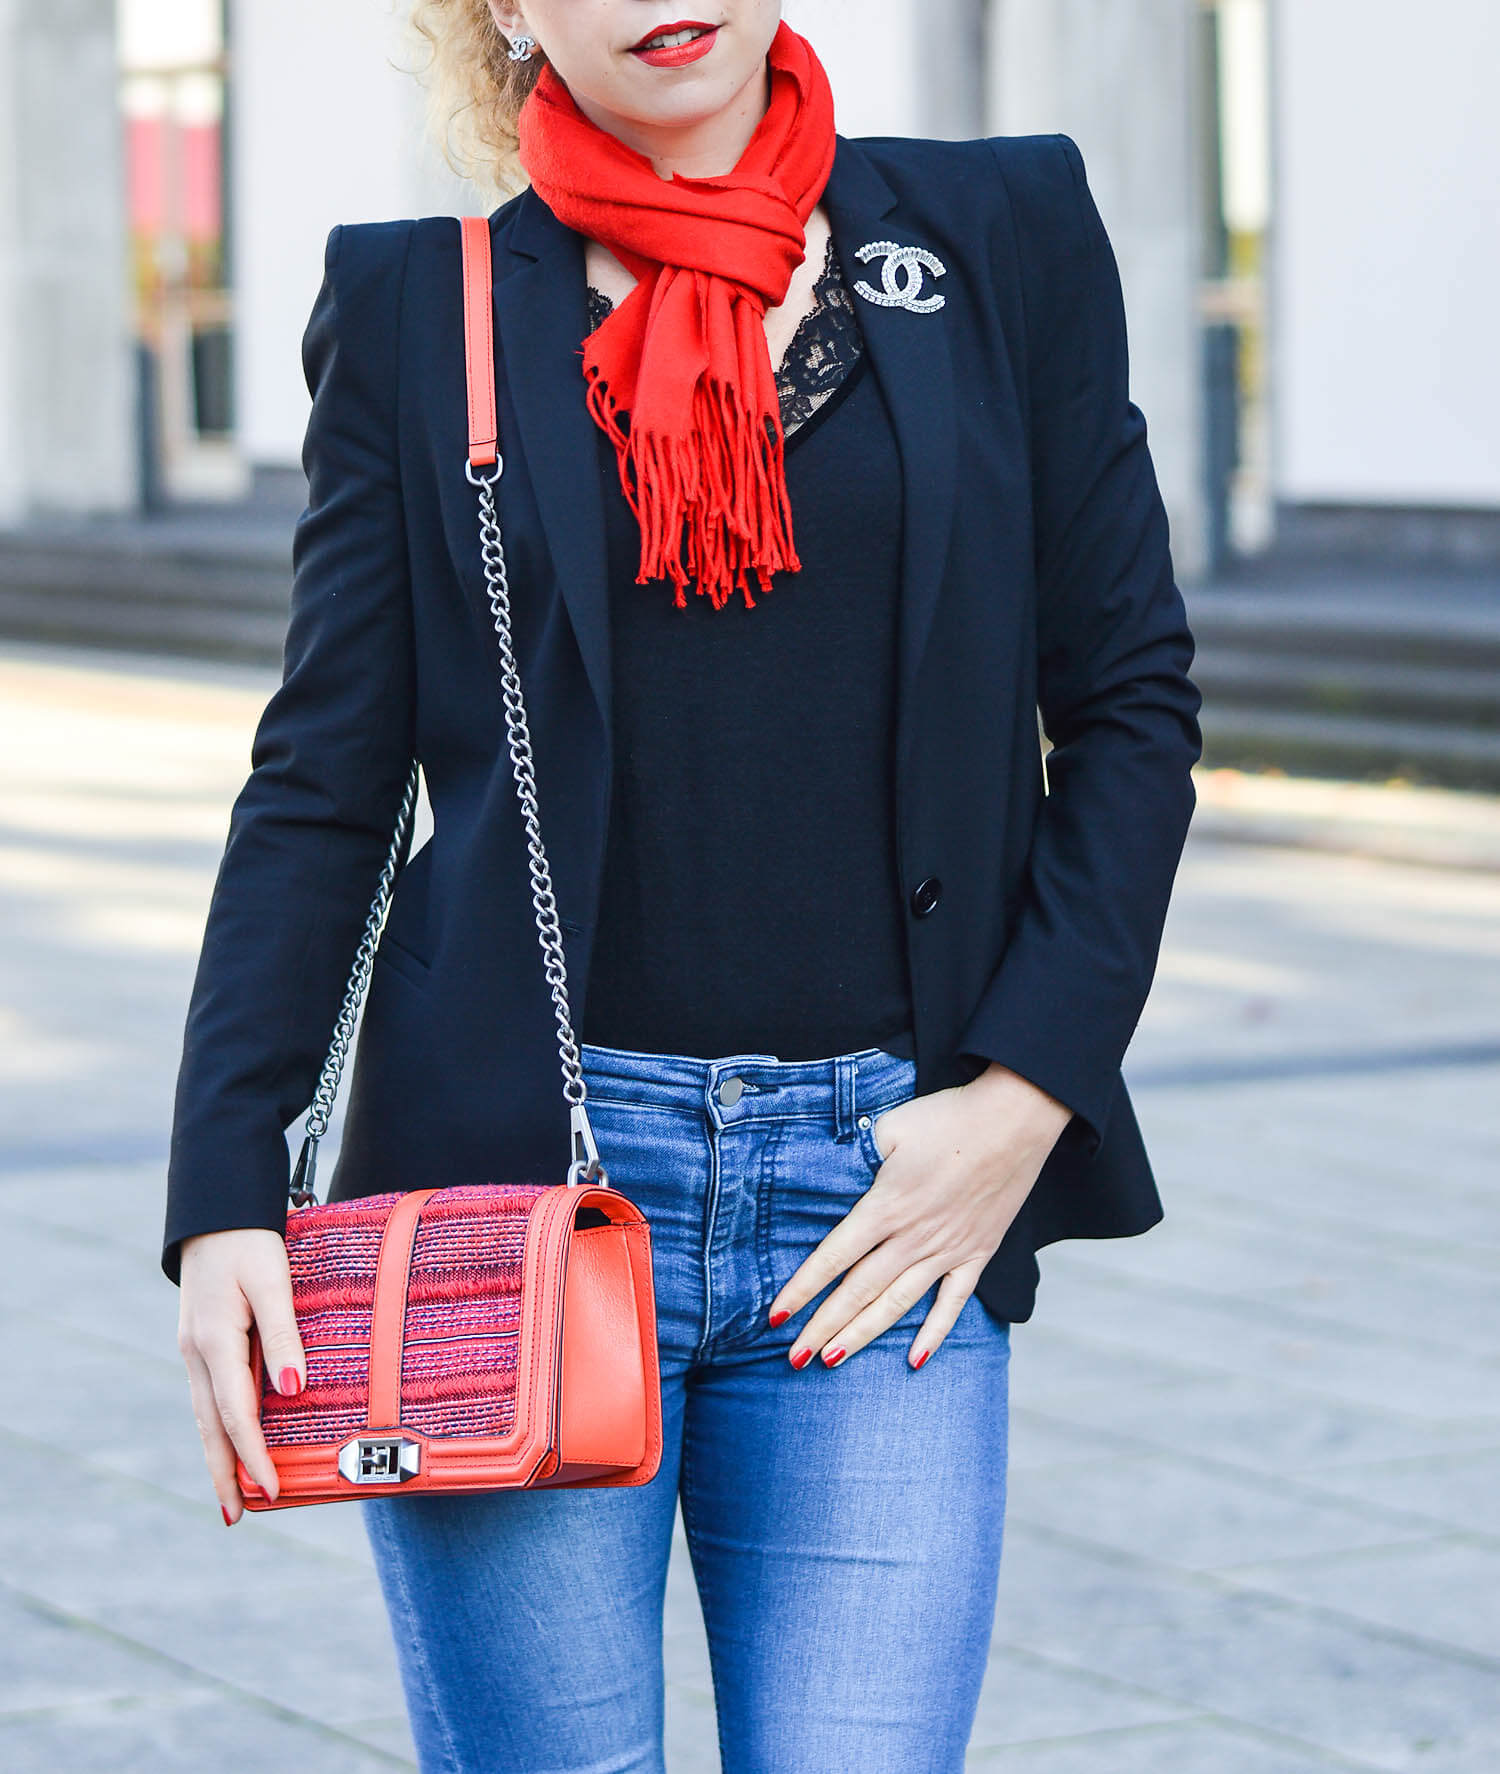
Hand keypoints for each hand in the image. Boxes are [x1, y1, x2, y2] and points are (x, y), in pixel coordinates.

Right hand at [177, 1228, 305, 1521]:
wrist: (216, 1208)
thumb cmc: (250, 1241)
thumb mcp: (270, 1282)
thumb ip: (282, 1334)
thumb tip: (291, 1389)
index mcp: (215, 1343)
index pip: (237, 1416)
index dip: (255, 1457)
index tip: (273, 1492)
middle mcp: (198, 1354)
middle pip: (211, 1427)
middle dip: (225, 1473)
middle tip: (236, 1518)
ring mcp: (195, 1349)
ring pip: (206, 1414)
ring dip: (219, 1455)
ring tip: (232, 1494)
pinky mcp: (202, 1342)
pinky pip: (210, 1395)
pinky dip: (218, 1425)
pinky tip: (229, 1439)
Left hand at [767, 1063, 1072, 1369]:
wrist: (1016, 1120)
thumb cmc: (951, 1117)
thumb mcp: (890, 1128)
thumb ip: (857, 1154)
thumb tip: (830, 1168)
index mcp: (886, 1206)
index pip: (833, 1257)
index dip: (802, 1289)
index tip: (775, 1317)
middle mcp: (913, 1237)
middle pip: (858, 1291)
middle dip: (823, 1326)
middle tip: (794, 1357)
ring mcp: (947, 1250)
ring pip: (897, 1303)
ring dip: (863, 1335)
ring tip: (833, 1361)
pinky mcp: (977, 1253)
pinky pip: (952, 1303)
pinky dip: (934, 1333)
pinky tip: (915, 1360)